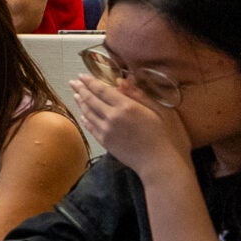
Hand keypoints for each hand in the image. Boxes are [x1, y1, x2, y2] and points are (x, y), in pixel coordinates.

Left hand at [70, 73, 192, 178]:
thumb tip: (123, 80)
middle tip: (73, 81)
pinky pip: (91, 127)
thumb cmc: (167, 135)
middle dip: (81, 89)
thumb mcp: (160, 110)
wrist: (160, 164)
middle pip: (91, 100)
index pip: (102, 90)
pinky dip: (85, 118)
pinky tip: (83, 115)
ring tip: (75, 94)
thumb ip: (139, 95)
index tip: (82, 75)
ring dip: (80, 102)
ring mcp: (106, 131)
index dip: (90, 82)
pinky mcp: (105, 142)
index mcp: (126, 106)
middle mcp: (112, 117)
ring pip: (88, 113)